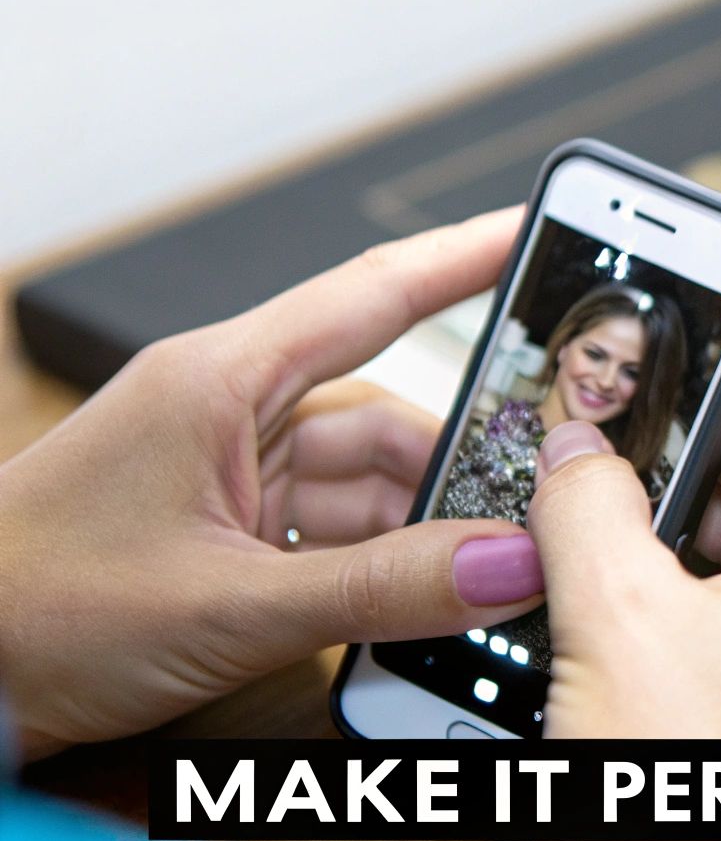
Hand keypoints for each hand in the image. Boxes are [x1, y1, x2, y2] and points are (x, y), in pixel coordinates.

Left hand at [0, 209, 544, 759]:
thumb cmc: (31, 610)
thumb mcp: (228, 605)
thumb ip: (380, 588)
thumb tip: (505, 565)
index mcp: (221, 380)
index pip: (373, 295)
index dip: (468, 258)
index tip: (544, 231)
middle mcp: (231, 411)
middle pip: (390, 414)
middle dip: (466, 463)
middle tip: (549, 498)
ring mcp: (230, 472)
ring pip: (370, 482)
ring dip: (427, 529)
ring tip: (489, 574)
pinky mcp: (228, 530)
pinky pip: (338, 530)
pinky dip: (387, 565)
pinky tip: (425, 600)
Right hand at [528, 397, 720, 840]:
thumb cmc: (691, 808)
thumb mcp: (608, 615)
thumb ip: (588, 501)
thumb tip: (579, 445)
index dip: (676, 419)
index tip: (613, 425)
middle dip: (675, 510)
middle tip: (592, 528)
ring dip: (690, 574)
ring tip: (620, 613)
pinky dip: (720, 631)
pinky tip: (655, 662)